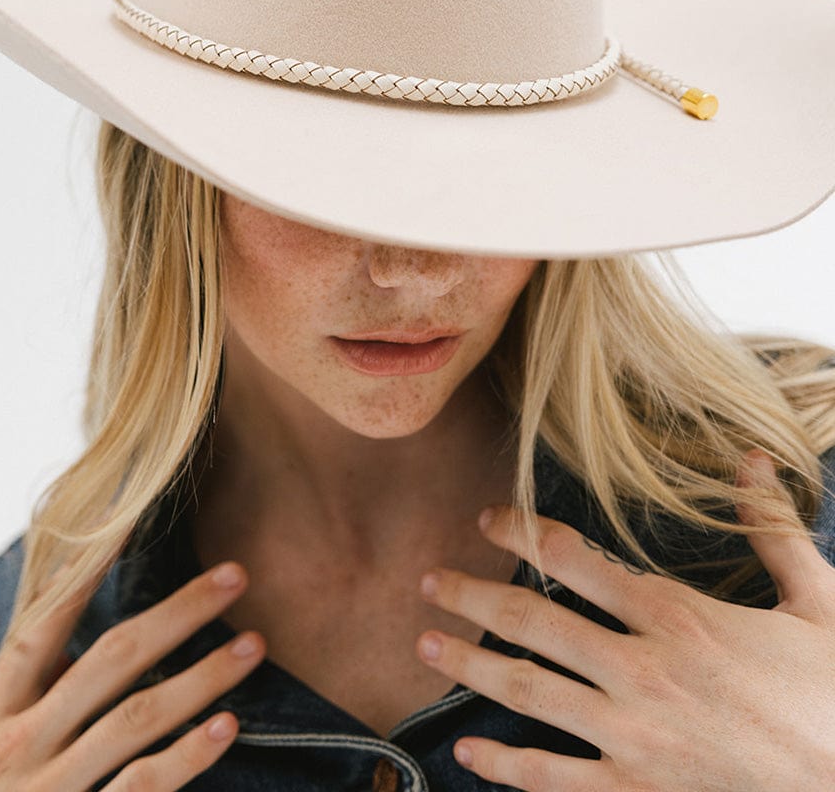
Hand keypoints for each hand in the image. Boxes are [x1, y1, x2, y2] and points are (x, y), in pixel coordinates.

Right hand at [0, 560, 265, 791]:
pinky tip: (226, 728)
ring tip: (253, 645)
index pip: (43, 624)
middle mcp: (21, 741)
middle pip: (112, 659)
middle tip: (236, 575)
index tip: (130, 516)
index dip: (86, 569)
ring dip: (202, 679)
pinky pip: (138, 789)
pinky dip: (184, 759)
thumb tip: (66, 645)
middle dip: (179, 614)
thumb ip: (10, 694)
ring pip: (135, 719)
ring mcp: (48, 788)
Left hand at [416, 450, 834, 790]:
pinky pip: (556, 780)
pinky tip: (469, 753)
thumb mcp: (820, 603)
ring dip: (470, 666)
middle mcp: (642, 672)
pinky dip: (506, 767)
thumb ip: (774, 531)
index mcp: (679, 618)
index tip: (487, 519)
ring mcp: (635, 737)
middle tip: (429, 582)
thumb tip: (754, 462)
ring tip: (425, 646)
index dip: (522, 533)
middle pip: (534, 622)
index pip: (576, 560)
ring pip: (530, 693)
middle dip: (473, 596)